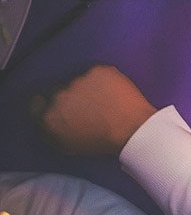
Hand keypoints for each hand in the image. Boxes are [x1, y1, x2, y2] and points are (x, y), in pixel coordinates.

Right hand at [31, 65, 155, 155]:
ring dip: (84, 86)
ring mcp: (78, 79)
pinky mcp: (97, 69)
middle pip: (56, 88)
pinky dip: (101, 79)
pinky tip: (110, 90)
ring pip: (77, 79)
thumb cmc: (99, 142)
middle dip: (67, 95)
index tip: (56, 105)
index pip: (35, 102)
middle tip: (84, 104)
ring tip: (100, 98)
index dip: (45, 103)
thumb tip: (44, 119)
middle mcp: (59, 94)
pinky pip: (95, 72)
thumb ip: (49, 130)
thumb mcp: (66, 145)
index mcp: (48, 115)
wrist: (131, 128)